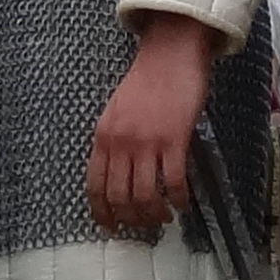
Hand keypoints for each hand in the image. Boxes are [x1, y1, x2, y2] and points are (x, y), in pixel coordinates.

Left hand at [89, 14, 217, 232]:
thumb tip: (118, 174)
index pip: (95, 186)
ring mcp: (148, 142)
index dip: (102, 213)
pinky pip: (175, 181)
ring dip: (156, 214)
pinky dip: (179, 199)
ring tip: (165, 216)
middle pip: (120, 197)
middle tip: (145, 225)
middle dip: (132, 219)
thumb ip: (114, 141)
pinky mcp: (175, 139)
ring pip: (146, 196)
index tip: (110, 227)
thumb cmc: (147, 80)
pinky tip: (184, 202)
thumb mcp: (117, 111)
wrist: (171, 53)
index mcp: (103, 136)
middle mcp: (121, 142)